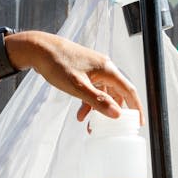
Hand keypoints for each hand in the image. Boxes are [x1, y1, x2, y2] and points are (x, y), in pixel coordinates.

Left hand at [9, 31, 139, 120]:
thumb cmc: (57, 64)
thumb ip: (98, 101)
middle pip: (117, 93)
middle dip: (113, 112)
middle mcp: (104, 68)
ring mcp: (95, 69)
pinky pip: (93, 89)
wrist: (39, 48)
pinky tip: (80, 113)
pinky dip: (89, 102)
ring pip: (104, 93)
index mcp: (107, 70)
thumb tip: (117, 114)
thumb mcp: (77, 87)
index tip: (138, 123)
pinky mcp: (85, 71)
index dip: (136, 108)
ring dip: (98, 109)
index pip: (129, 90)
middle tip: (111, 128)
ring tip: (89, 125)